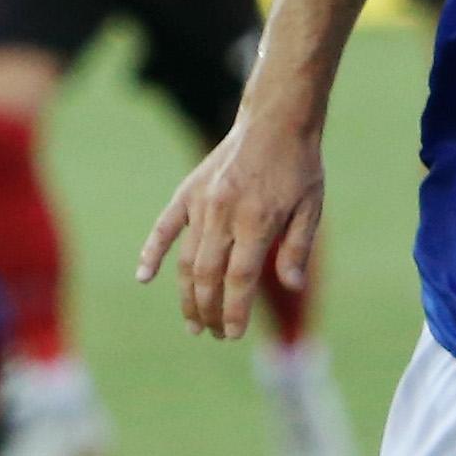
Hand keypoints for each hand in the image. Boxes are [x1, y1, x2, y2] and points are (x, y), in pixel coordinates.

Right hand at [136, 114, 321, 338]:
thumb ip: (297, 249)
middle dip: (208, 311)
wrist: (274, 121)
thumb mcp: (311, 207)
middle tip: (212, 334)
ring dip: (187, 295)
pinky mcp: (187, 192)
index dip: (234, 312)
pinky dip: (151, 253)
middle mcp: (224, 214)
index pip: (240, 280)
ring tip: (192, 323)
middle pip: (209, 277)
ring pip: (187, 260)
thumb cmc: (298, 167)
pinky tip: (144, 278)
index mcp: (257, 221)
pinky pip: (164, 228)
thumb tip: (291, 287)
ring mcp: (201, 203)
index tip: (232, 335)